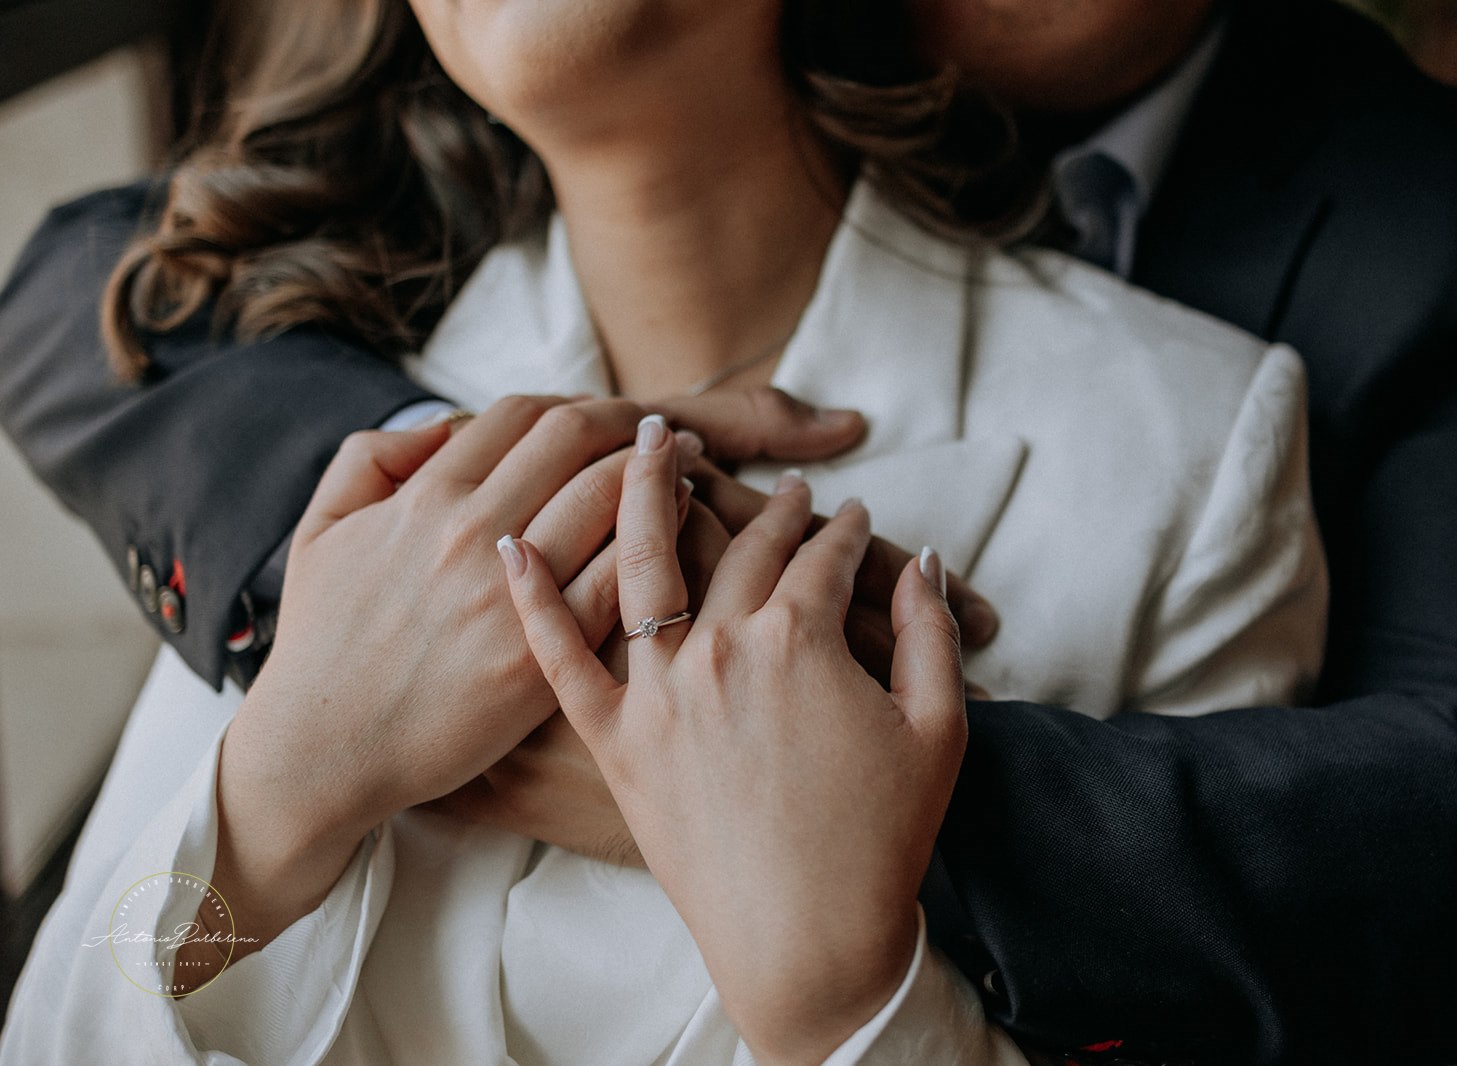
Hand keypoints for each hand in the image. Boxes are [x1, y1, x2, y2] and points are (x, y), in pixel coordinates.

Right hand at [205, 398, 691, 959]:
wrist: (326, 752)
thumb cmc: (321, 646)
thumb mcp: (320, 533)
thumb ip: (371, 459)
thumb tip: (442, 423)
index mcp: (422, 499)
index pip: (520, 415)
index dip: (573, 402)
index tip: (603, 416)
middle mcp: (470, 534)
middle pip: (575, 439)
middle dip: (630, 421)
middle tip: (666, 431)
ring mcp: (510, 596)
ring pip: (608, 496)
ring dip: (659, 470)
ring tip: (688, 466)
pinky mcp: (543, 658)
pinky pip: (620, 578)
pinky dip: (663, 539)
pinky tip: (684, 530)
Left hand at [501, 419, 966, 1064]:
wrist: (809, 943)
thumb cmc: (882, 841)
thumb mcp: (939, 727)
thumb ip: (931, 631)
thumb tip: (921, 561)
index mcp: (800, 638)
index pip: (822, 555)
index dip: (845, 531)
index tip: (852, 518)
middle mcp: (719, 649)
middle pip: (736, 546)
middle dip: (761, 503)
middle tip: (766, 477)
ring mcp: (657, 693)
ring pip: (638, 564)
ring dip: (637, 489)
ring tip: (641, 437)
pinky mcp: (613, 744)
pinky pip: (559, 659)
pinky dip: (530, 600)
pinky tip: (509, 543)